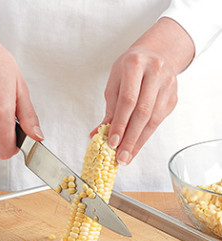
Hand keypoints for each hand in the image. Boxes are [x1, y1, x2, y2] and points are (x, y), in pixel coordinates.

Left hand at [90, 18, 194, 164]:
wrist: (157, 53)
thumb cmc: (130, 68)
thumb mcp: (115, 81)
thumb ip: (110, 108)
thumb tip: (97, 134)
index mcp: (135, 64)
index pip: (128, 100)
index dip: (120, 123)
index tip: (112, 143)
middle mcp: (155, 73)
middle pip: (143, 112)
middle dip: (130, 138)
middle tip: (121, 157)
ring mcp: (168, 85)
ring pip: (153, 120)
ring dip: (138, 141)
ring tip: (127, 157)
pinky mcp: (173, 98)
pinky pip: (159, 121)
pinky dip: (145, 135)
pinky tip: (136, 145)